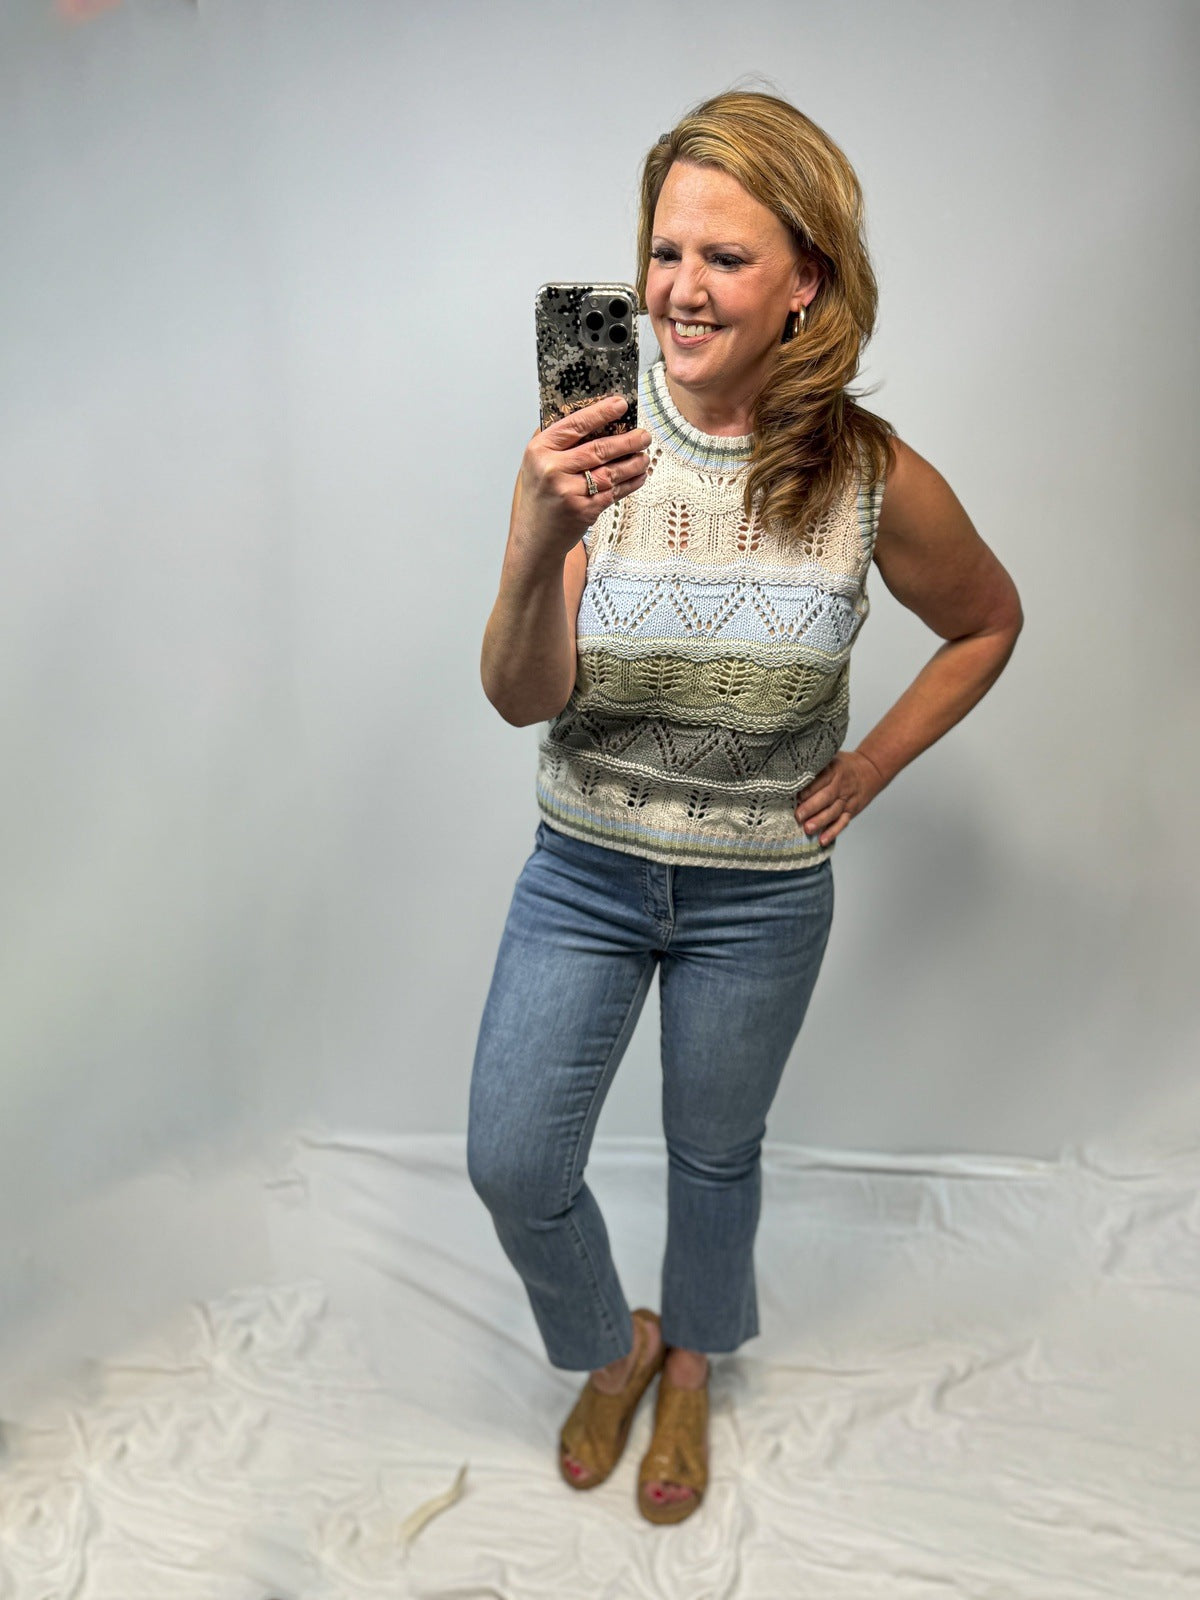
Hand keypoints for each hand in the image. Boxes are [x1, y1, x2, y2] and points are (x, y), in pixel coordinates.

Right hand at [515, 394, 650, 554]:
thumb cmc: (540, 495)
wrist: (535, 537)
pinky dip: (630, 483)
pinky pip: (613, 492)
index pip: (575, 425)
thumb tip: (592, 414)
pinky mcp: (583, 510)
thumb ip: (557, 440)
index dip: (601, 413)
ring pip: (610, 472)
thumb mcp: (536, 463)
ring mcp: (568, 492)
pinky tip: (639, 476)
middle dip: (627, 440)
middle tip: (644, 435)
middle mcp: (552, 469)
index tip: (621, 404)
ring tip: (644, 456)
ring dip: (633, 463)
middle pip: (598, 449)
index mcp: (539, 450)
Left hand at [794, 750, 885, 845]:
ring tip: (808, 829)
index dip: (809, 788)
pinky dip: (833, 832)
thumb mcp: (831, 758)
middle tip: (798, 815)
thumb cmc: (844, 765)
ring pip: (833, 812)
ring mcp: (847, 800)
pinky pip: (842, 823)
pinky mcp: (851, 811)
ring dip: (821, 821)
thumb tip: (790, 772)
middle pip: (827, 797)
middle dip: (811, 807)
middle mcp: (841, 786)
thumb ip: (815, 765)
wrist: (871, 770)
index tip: (796, 796)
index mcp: (834, 770)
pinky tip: (822, 840)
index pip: (821, 779)